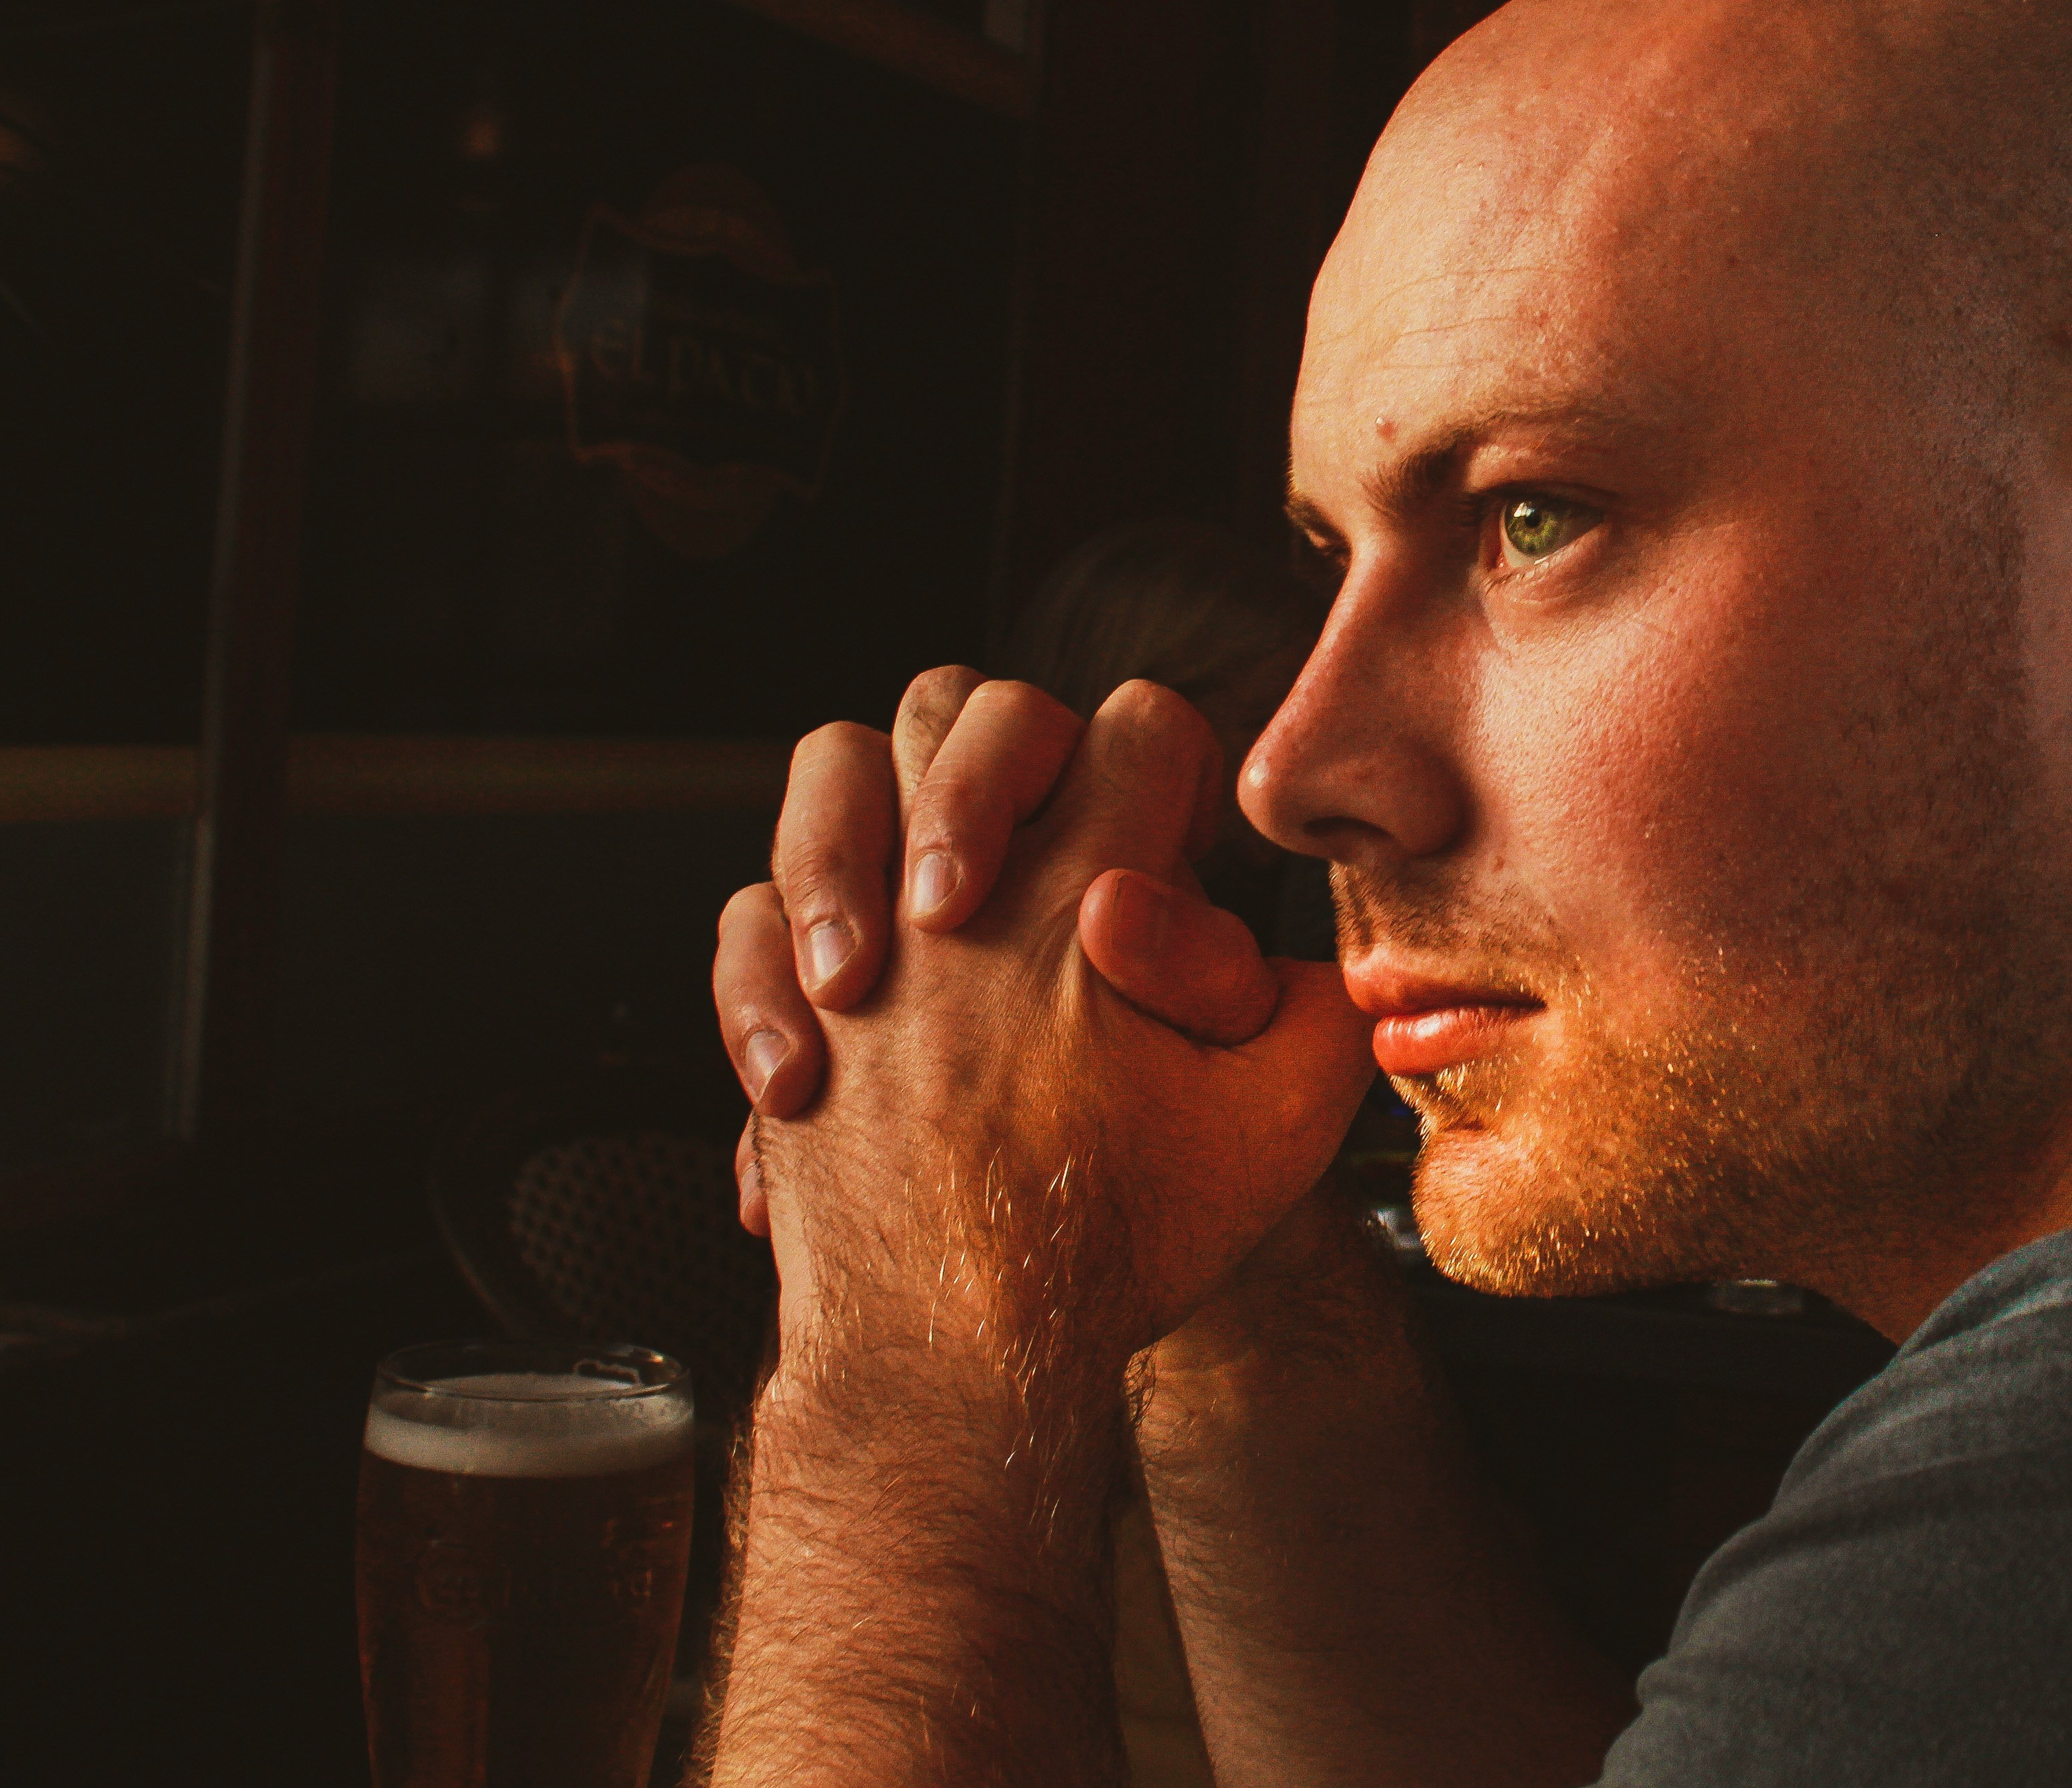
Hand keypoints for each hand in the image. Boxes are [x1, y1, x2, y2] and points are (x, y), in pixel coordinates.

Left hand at [731, 672, 1374, 1376]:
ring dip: (883, 812)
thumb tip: (1291, 939)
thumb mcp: (1283, 1116)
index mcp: (1091, 896)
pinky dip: (785, 934)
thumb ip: (1324, 1005)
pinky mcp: (786, 1015)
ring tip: (932, 900)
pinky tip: (840, 1001)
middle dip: (1020, 756)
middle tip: (1053, 856)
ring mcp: (860, 949)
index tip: (1173, 840)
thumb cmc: (1116, 1243)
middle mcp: (961, 902)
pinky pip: (747, 911)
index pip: (1139, 726)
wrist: (960, 1362)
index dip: (1171, 767)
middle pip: (977, 709)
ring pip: (833, 769)